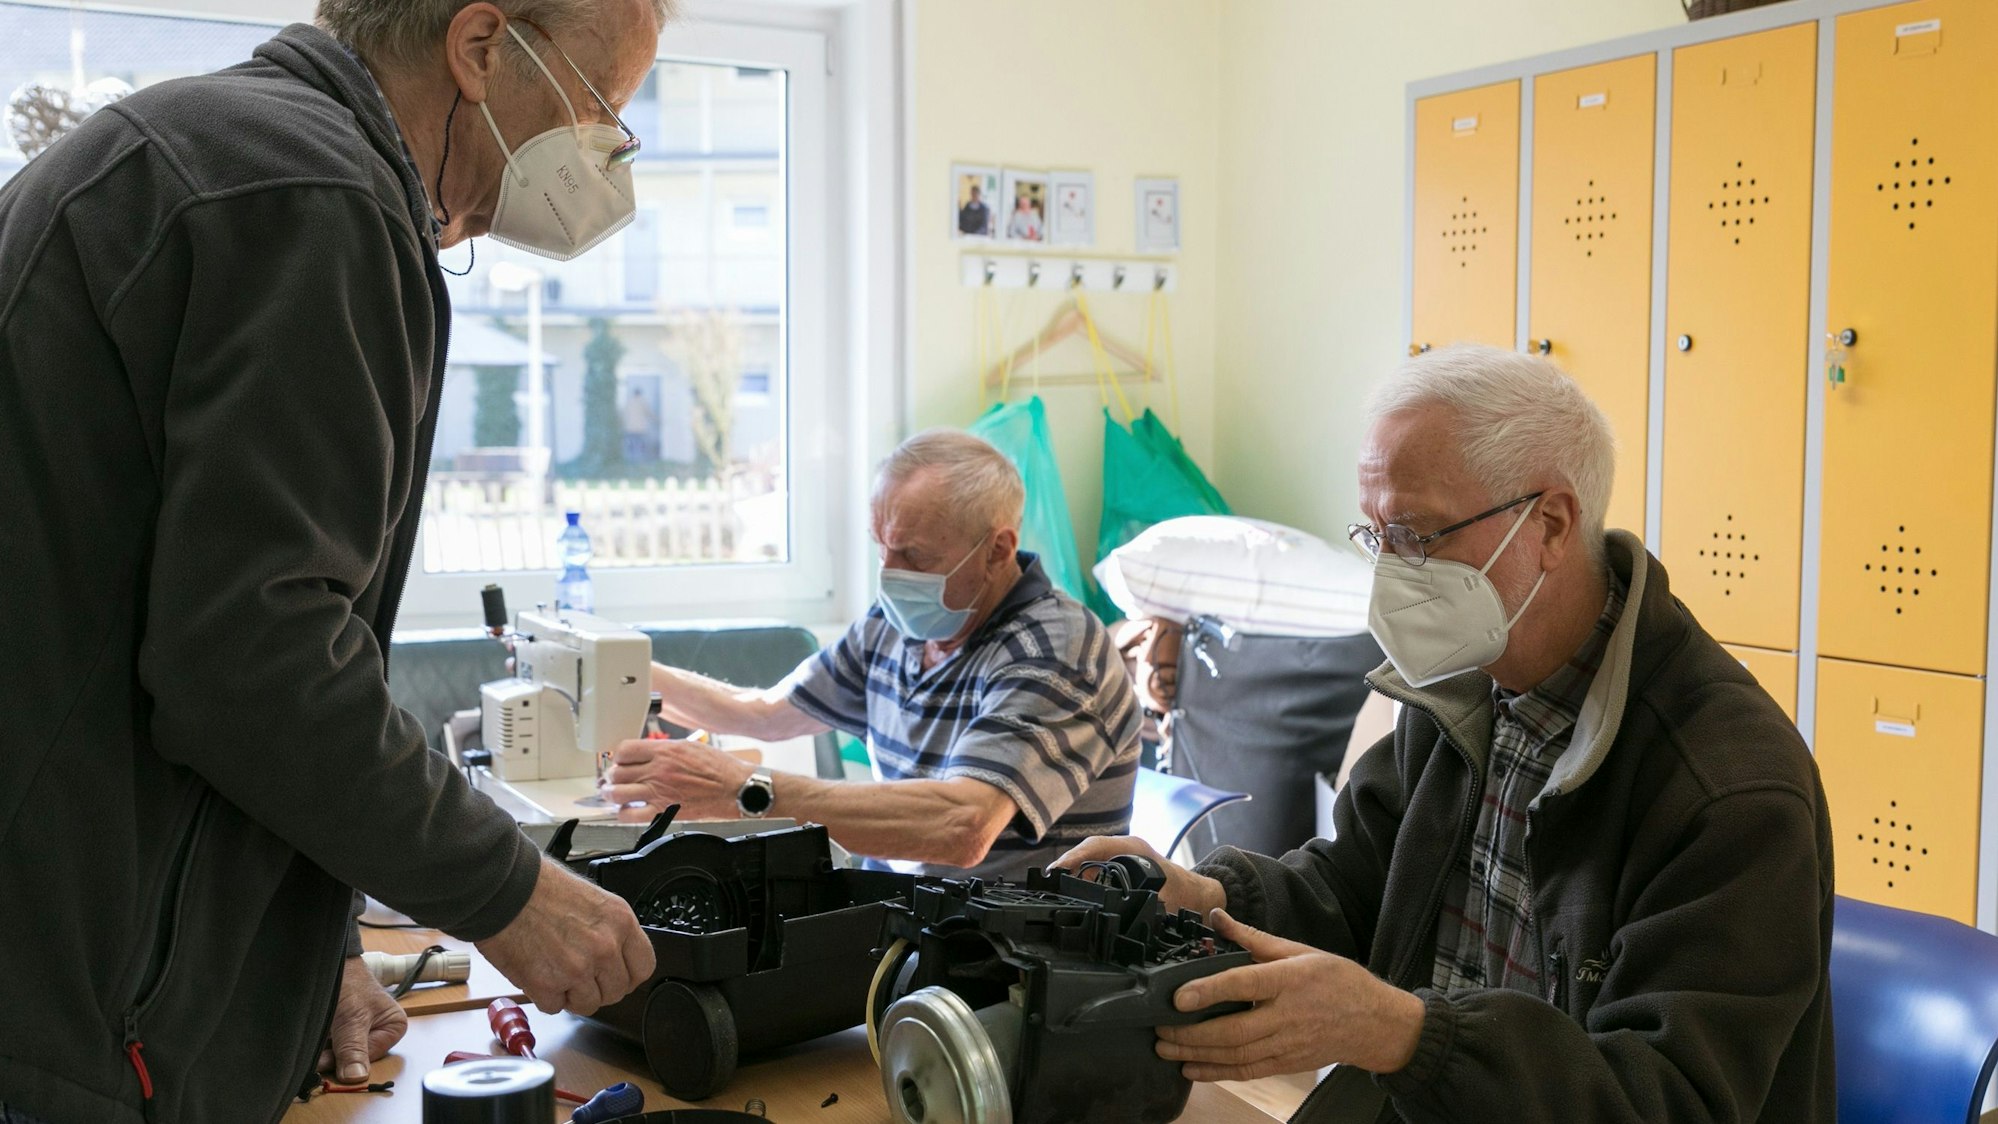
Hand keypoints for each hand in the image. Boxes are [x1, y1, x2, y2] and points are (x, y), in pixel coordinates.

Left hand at [316, 956, 407, 1083]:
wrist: (329, 962)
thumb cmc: (348, 982)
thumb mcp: (352, 1018)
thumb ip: (353, 1048)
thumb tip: (356, 1077)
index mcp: (394, 1027)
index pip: (369, 1058)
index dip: (346, 1060)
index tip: (324, 1058)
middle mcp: (380, 1031)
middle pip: (355, 1056)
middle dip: (334, 1054)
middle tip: (315, 1051)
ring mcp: (361, 1030)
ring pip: (341, 1052)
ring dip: (326, 1048)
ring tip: (316, 1035)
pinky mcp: (344, 1028)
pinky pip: (333, 1044)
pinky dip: (322, 1042)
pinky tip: (316, 1034)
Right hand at [474, 855, 656, 1015]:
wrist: (502, 889)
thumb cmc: (539, 887)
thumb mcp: (592, 899)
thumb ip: (609, 930)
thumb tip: (615, 954)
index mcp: (620, 921)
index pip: (643, 967)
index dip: (628, 975)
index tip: (617, 975)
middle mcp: (604, 948)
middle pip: (616, 991)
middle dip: (597, 987)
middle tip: (579, 974)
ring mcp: (577, 969)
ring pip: (588, 1004)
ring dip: (571, 994)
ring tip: (555, 970)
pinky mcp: (547, 986)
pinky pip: (555, 1007)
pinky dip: (544, 996)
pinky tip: (537, 973)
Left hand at [601, 738, 752, 820]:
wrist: (735, 788)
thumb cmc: (719, 768)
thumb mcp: (690, 746)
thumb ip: (665, 749)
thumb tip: (646, 753)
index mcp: (664, 751)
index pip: (624, 750)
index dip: (618, 756)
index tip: (620, 760)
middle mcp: (657, 770)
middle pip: (617, 771)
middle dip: (611, 775)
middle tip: (613, 778)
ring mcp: (658, 791)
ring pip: (617, 793)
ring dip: (611, 794)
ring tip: (613, 794)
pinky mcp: (662, 811)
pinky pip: (630, 815)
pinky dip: (622, 813)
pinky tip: (626, 810)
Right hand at [1050, 836, 1226, 917]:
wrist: (1198, 896)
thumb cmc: (1185, 894)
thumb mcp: (1165, 898)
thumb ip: (1143, 904)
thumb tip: (1118, 913)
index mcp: (1135, 848)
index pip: (1098, 845)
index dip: (1075, 856)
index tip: (1058, 869)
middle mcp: (1125, 848)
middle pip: (1087, 849)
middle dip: (1066, 863)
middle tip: (1046, 880)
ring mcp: (1120, 856)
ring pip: (1088, 858)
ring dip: (1071, 870)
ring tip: (1051, 884)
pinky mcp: (1118, 867)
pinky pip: (1094, 867)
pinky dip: (1080, 875)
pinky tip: (1068, 888)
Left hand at [1156, 910, 1423, 1080]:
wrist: (1374, 1023)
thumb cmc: (1337, 981)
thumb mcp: (1299, 950)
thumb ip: (1254, 938)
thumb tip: (1217, 918)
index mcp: (1289, 980)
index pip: (1244, 984)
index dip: (1209, 991)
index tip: (1179, 996)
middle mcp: (1287, 1016)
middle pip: (1233, 1030)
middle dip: (1192, 1034)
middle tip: (1160, 1029)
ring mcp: (1287, 1044)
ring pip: (1236, 1055)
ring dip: (1197, 1054)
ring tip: (1166, 1049)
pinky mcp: (1286, 1063)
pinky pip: (1247, 1071)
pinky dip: (1217, 1072)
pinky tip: (1192, 1069)